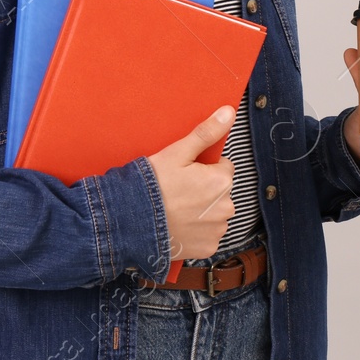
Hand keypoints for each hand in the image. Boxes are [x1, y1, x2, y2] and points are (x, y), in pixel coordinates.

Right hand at [145, 105, 237, 261]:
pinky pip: (208, 234)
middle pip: (221, 191)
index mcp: (221, 181)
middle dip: (206, 189)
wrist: (130, 222)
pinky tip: (179, 225)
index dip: (204, 167)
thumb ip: (206, 133)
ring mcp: (217, 230)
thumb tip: (228, 112)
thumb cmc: (152, 185)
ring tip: (176, 208)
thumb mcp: (177, 153)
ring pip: (215, 213)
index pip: (224, 168)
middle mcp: (226, 207)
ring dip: (203, 211)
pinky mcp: (208, 248)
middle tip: (178, 190)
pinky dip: (197, 231)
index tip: (186, 172)